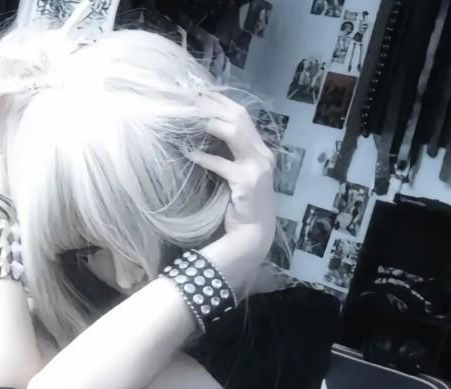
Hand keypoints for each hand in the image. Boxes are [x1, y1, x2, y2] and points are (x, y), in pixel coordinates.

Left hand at [186, 92, 275, 262]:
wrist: (253, 235)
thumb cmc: (241, 206)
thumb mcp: (236, 175)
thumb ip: (228, 155)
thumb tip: (203, 134)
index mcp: (260, 150)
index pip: (242, 115)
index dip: (220, 101)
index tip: (199, 91)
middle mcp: (262, 154)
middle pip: (239, 116)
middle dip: (214, 104)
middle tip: (189, 96)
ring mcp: (257, 167)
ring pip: (234, 132)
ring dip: (210, 122)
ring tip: (188, 116)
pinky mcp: (246, 182)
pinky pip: (222, 164)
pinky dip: (204, 157)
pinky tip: (188, 153)